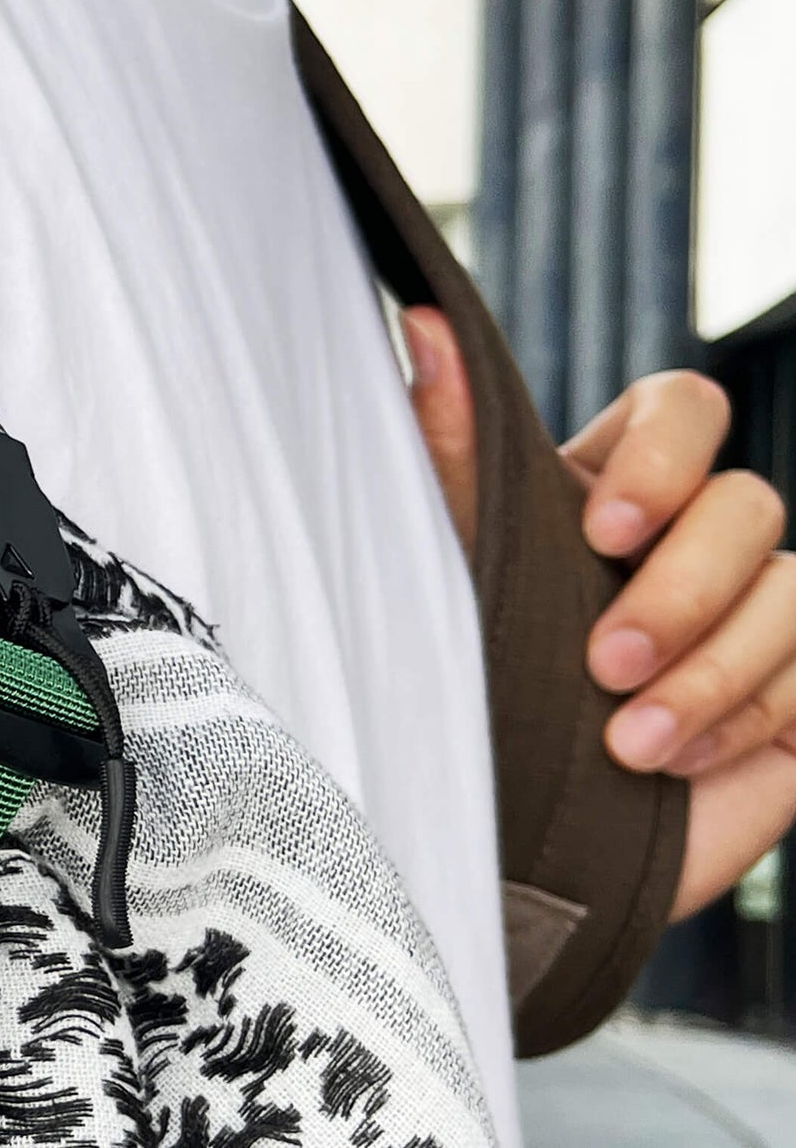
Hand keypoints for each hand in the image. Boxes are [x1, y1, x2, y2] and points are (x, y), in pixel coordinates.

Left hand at [402, 306, 795, 922]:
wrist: (502, 850)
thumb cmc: (463, 693)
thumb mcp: (454, 572)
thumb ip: (450, 456)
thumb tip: (421, 327)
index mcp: (604, 492)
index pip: (685, 407)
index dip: (666, 454)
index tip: (601, 528)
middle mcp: (686, 543)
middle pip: (750, 504)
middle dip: (683, 589)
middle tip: (602, 661)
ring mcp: (748, 620)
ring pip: (793, 593)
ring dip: (712, 672)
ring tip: (626, 741)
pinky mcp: (790, 700)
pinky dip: (747, 721)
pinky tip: (672, 766)